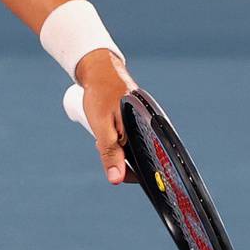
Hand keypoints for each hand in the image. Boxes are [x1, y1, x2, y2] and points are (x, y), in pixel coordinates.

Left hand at [75, 49, 138, 184]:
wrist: (98, 69)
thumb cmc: (100, 97)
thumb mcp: (102, 127)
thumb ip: (110, 152)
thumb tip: (116, 180)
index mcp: (149, 130)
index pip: (151, 165)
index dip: (132, 173)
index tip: (115, 172)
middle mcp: (151, 127)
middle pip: (141, 155)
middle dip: (120, 158)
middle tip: (100, 144)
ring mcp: (145, 122)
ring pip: (134, 146)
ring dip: (118, 148)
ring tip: (101, 136)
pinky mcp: (138, 118)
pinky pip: (132, 136)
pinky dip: (120, 139)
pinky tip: (107, 132)